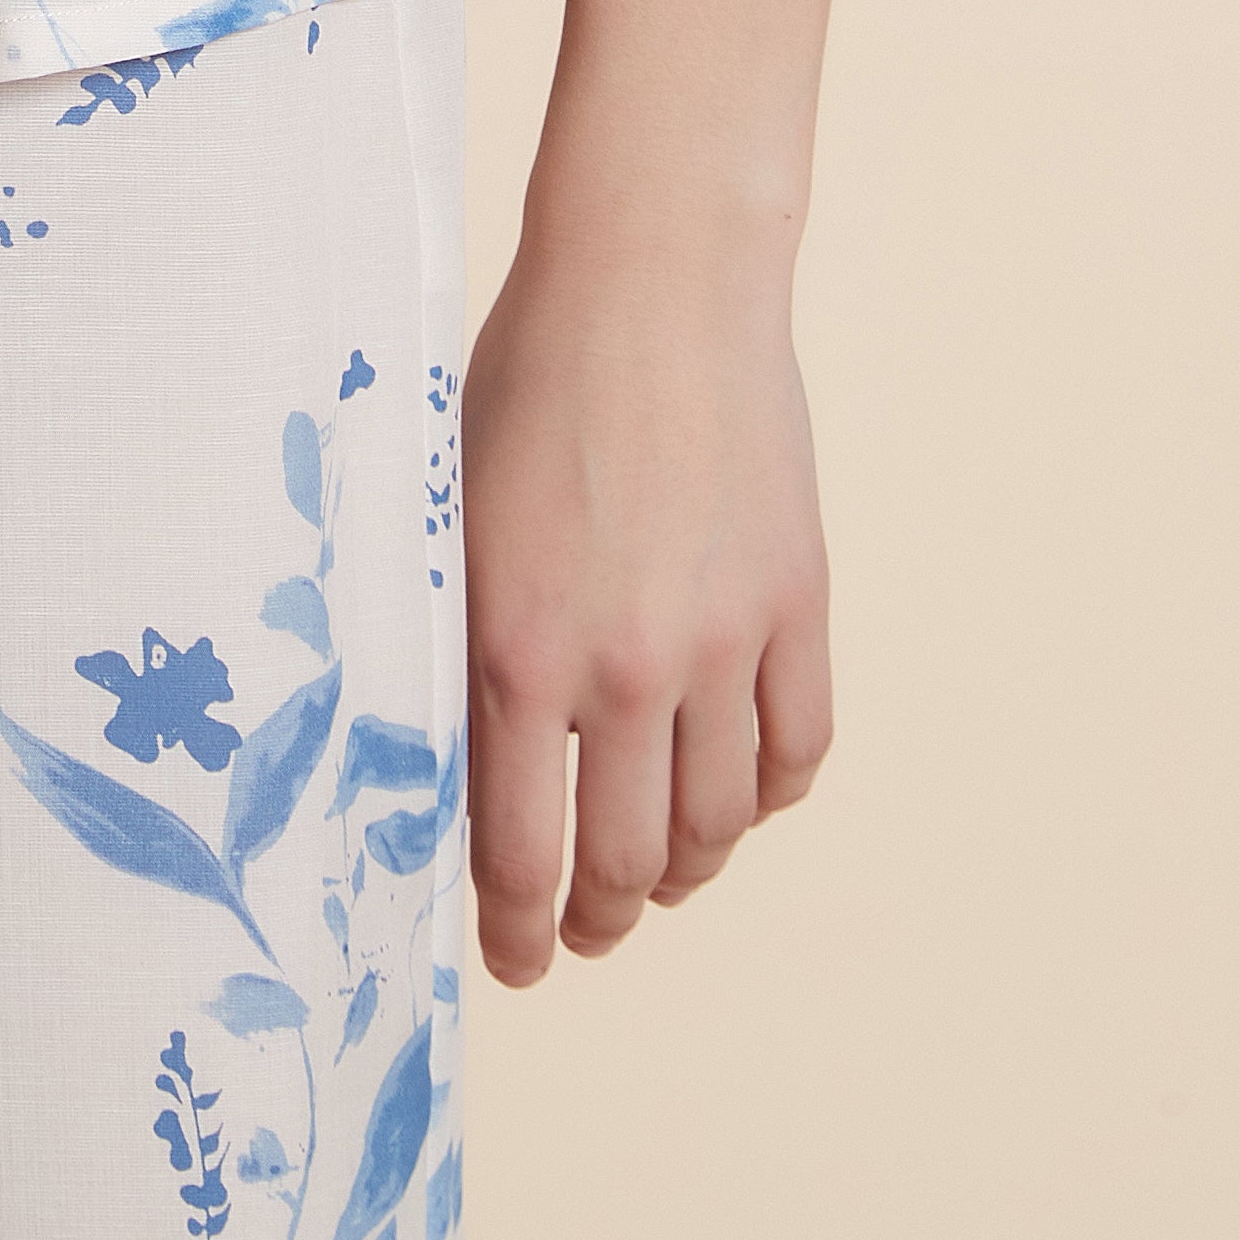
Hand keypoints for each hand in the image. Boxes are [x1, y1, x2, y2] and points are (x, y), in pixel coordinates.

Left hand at [460, 202, 832, 980]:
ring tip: (658, 874)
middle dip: (599, 918)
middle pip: (631, 865)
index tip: (513, 959)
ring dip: (686, 872)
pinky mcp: (797, 605)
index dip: (514, 928)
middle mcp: (628, 667)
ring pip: (720, 826)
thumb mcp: (452, 518)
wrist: (651, 281)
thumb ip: (459, 642)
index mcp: (519, 650)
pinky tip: (734, 793)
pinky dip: (766, 796)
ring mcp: (725, 642)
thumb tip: (442, 759)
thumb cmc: (525, 380)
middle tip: (582, 929)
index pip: (519, 853)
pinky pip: (796, 752)